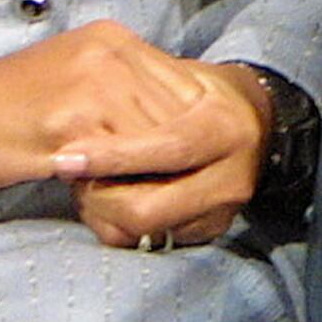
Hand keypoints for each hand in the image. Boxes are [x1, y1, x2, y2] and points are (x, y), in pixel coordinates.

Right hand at [0, 22, 262, 246]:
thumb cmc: (9, 102)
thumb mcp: (75, 74)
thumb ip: (123, 87)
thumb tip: (174, 119)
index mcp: (113, 40)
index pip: (185, 88)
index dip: (194, 129)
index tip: (198, 161)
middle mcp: (108, 56)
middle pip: (178, 115)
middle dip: (181, 155)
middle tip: (185, 188)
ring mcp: (89, 90)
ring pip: (153, 141)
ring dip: (156, 174)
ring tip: (157, 201)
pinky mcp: (66, 128)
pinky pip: (116, 164)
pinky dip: (123, 186)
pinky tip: (119, 202)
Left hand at [56, 64, 271, 252]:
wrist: (257, 123)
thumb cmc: (205, 95)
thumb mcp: (183, 79)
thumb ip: (141, 94)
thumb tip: (82, 109)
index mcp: (224, 130)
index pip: (166, 149)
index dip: (112, 156)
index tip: (65, 156)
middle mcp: (230, 178)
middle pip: (149, 208)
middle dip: (98, 196)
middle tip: (66, 173)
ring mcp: (222, 211)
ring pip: (143, 231)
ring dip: (101, 212)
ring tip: (84, 184)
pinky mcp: (210, 231)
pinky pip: (150, 241)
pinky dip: (117, 224)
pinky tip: (105, 200)